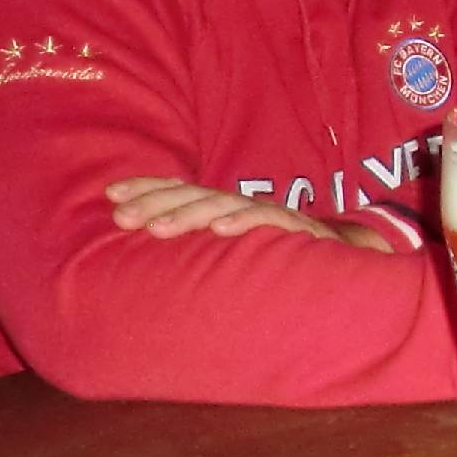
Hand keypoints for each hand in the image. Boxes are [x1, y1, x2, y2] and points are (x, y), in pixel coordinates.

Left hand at [107, 177, 391, 251]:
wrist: (345, 259)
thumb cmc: (279, 260)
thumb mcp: (233, 254)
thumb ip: (202, 252)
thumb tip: (147, 267)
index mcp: (223, 208)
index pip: (181, 190)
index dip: (147, 189)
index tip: (111, 196)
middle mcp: (242, 205)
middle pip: (193, 194)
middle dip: (154, 202)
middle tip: (121, 217)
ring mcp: (268, 214)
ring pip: (222, 205)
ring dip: (187, 215)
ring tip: (157, 229)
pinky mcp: (295, 229)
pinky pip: (266, 221)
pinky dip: (243, 222)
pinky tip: (220, 230)